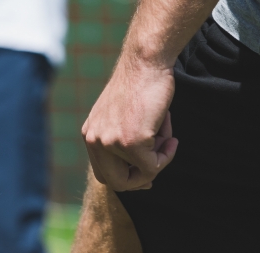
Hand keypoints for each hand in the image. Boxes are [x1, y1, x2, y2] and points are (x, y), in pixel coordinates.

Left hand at [82, 58, 177, 190]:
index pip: (104, 173)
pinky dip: (166, 153)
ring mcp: (111, 144)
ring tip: (165, 132)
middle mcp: (95, 141)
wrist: (146, 62)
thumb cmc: (141, 85)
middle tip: (158, 164)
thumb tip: (142, 176)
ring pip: (138, 176)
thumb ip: (123, 141)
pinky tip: (169, 129)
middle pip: (115, 183)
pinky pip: (152, 165)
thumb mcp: (122, 116)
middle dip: (141, 178)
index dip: (127, 178)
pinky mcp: (130, 143)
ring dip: (159, 159)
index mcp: (90, 135)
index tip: (147, 174)